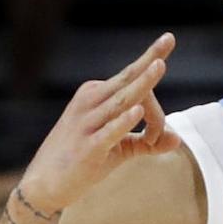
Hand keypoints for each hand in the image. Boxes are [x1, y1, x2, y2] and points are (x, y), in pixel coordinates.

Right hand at [20, 33, 181, 211]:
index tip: (161, 111)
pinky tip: (136, 111)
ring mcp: (87, 124)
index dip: (156, 106)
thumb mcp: (118, 148)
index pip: (132, 84)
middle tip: (168, 38)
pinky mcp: (87, 147)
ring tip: (160, 65)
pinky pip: (108, 132)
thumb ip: (148, 142)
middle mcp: (90, 103)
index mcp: (96, 95)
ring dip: (142, 84)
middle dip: (150, 61)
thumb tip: (178, 139)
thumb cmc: (83, 160)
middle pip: (128, 82)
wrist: (44, 184)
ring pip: (121, 101)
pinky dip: (122, 122)